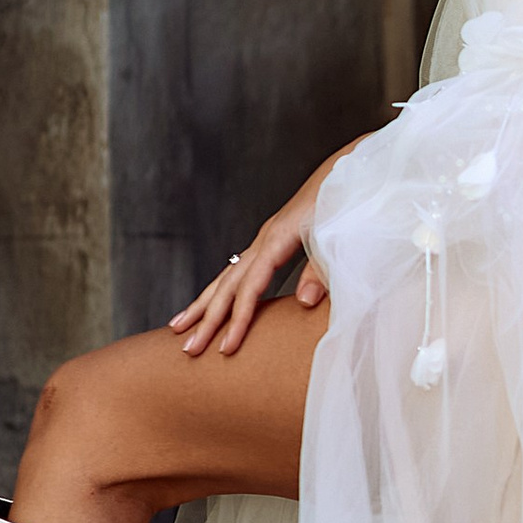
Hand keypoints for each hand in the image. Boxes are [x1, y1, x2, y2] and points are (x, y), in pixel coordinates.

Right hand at [172, 174, 332, 357]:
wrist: (345, 173)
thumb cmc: (344, 205)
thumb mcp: (338, 239)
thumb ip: (321, 272)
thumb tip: (303, 302)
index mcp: (278, 240)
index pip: (250, 287)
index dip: (238, 320)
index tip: (226, 349)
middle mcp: (264, 239)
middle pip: (227, 284)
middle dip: (207, 319)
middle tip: (188, 349)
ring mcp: (264, 240)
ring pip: (225, 276)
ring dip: (202, 304)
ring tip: (176, 327)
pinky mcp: (270, 241)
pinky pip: (237, 271)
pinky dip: (220, 291)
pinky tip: (210, 304)